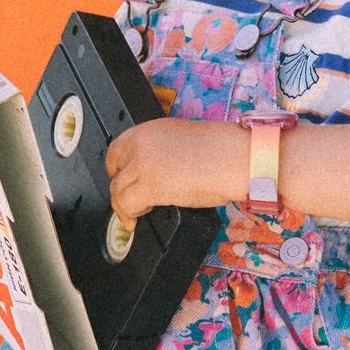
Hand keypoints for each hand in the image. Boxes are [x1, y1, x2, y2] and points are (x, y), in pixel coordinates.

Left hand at [106, 119, 248, 224]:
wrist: (234, 156)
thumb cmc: (221, 151)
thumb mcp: (181, 140)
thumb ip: (160, 151)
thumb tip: (153, 170)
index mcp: (149, 131)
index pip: (116, 150)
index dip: (115, 169)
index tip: (119, 179)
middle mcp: (142, 144)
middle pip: (115, 172)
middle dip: (120, 190)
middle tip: (131, 201)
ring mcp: (143, 164)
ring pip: (117, 190)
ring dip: (125, 205)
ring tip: (140, 211)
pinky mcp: (150, 185)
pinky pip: (125, 204)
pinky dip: (129, 215)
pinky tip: (137, 219)